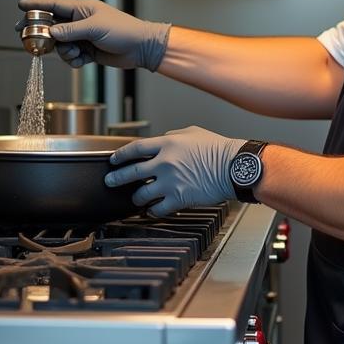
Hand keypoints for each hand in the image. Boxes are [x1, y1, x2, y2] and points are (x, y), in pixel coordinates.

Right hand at [17, 0, 169, 70]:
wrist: (141, 48)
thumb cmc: (123, 31)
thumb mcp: (94, 28)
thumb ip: (70, 30)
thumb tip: (51, 32)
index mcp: (82, 9)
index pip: (53, 5)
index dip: (36, 5)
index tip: (20, 6)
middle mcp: (81, 22)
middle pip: (53, 26)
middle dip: (43, 34)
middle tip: (27, 38)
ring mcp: (84, 37)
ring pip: (61, 45)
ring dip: (65, 52)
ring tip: (77, 53)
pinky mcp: (89, 51)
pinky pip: (72, 57)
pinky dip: (75, 61)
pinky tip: (84, 61)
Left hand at [104, 126, 246, 216]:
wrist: (233, 167)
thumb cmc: (218, 149)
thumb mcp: (193, 132)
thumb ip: (173, 135)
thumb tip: (162, 139)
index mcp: (167, 144)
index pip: (135, 149)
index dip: (121, 155)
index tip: (114, 160)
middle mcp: (164, 163)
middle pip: (130, 172)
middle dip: (116, 178)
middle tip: (110, 181)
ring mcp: (169, 182)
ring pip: (141, 194)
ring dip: (136, 197)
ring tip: (136, 199)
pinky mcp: (178, 199)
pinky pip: (157, 209)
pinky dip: (152, 211)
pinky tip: (152, 210)